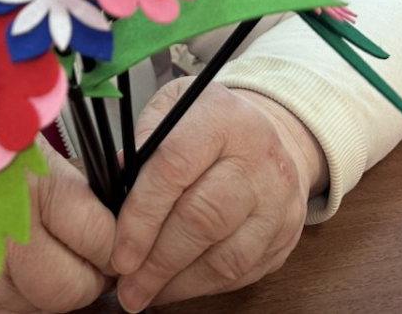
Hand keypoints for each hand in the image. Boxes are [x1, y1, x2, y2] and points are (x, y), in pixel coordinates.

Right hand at [0, 132, 116, 313]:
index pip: (101, 239)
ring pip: (46, 309)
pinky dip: (19, 298)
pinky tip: (6, 265)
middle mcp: (0, 234)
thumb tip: (135, 216)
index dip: (113, 241)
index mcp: (26, 185)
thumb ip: (80, 186)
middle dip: (86, 273)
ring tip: (33, 250)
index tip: (107, 236)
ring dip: (51, 288)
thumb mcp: (28, 151)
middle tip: (78, 251)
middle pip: (76, 288)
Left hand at [112, 80, 325, 310]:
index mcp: (221, 117)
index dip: (142, 215)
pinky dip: (205, 285)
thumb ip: (141, 143)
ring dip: (180, 282)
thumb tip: (114, 191)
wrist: (268, 132)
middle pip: (202, 219)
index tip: (118, 251)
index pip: (174, 167)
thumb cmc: (205, 123)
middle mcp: (258, 157)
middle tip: (127, 286)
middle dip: (158, 261)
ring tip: (146, 292)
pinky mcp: (287, 232)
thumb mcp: (168, 108)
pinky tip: (177, 286)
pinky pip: (243, 270)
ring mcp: (278, 198)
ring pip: (227, 255)